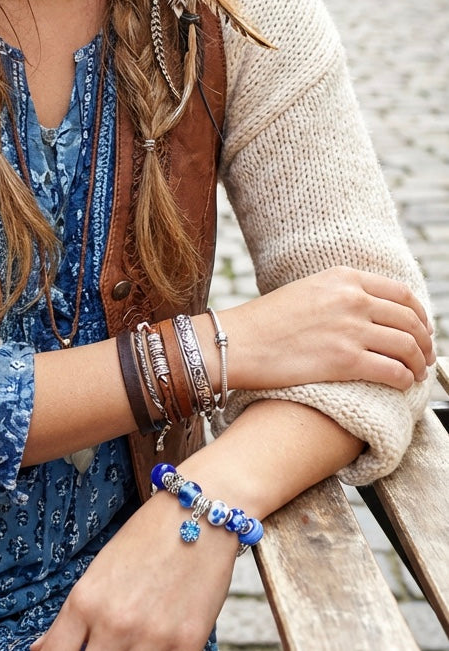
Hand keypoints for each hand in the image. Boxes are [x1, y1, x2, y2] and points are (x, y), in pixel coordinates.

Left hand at [30, 492, 234, 649]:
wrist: (199, 514)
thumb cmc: (146, 537)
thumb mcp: (100, 571)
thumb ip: (74, 616)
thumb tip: (43, 649)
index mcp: (85, 600)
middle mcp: (114, 623)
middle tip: (103, 640)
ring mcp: (151, 637)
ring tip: (131, 635)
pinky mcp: (188, 644)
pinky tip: (157, 641)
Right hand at [218, 266, 433, 391]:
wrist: (238, 342)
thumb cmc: (265, 322)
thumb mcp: (306, 291)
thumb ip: (340, 295)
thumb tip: (371, 311)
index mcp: (342, 278)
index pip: (401, 293)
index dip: (419, 314)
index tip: (421, 328)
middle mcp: (351, 299)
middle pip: (409, 320)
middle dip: (424, 341)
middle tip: (425, 355)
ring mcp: (350, 329)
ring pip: (408, 347)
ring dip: (418, 363)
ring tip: (416, 372)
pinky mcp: (346, 360)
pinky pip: (394, 371)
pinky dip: (405, 379)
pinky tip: (401, 383)